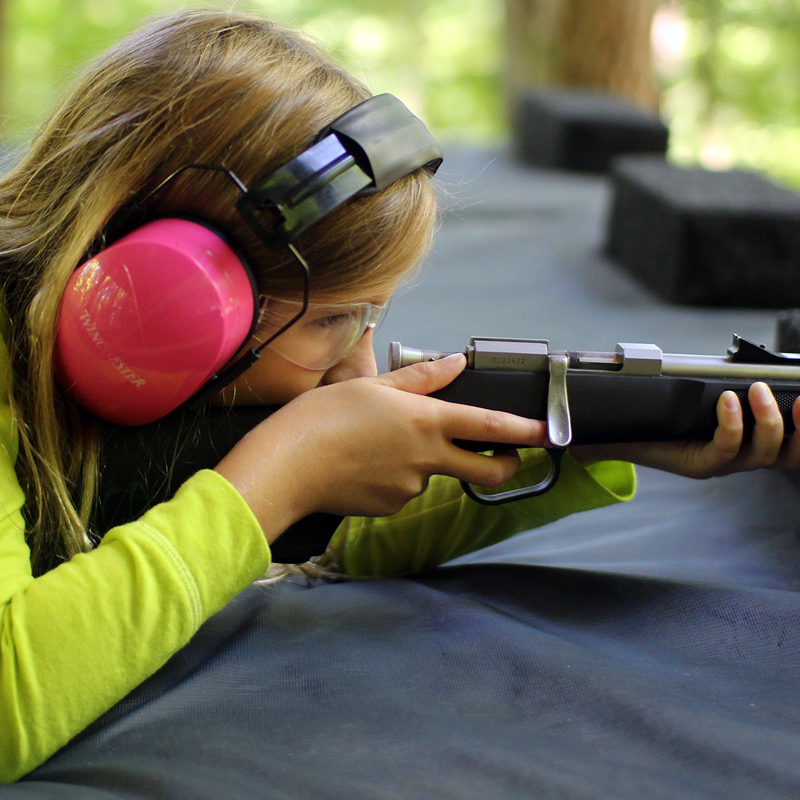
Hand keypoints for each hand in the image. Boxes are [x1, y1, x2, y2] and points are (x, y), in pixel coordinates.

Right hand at [214, 354, 547, 539]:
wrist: (286, 467)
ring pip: (434, 475)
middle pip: (486, 472)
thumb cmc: (323, 418)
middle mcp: (426, 460)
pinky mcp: (390, 508)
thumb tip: (456, 363)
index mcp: (425, 422)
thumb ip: (421, 378)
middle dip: (505, 465)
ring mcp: (410, 489)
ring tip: (378, 443)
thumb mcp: (372, 385)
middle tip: (503, 455)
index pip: (487, 426)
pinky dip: (395, 477)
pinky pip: (403, 490)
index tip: (548, 432)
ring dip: (424, 461)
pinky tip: (365, 464)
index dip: (523, 430)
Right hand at [571, 382, 799, 478]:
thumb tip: (574, 435)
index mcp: (697, 463)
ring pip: (784, 453)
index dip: (733, 430)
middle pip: (765, 456)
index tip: (724, 398)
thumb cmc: (634, 432)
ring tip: (792, 395)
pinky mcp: (755, 439)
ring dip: (792, 424)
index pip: (724, 454)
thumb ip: (610, 429)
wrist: (635, 440)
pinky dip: (796, 423)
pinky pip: (787, 442)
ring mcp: (744, 453)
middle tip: (760, 391)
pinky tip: (793, 399)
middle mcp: (725, 461)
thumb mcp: (626, 430)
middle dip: (771, 426)